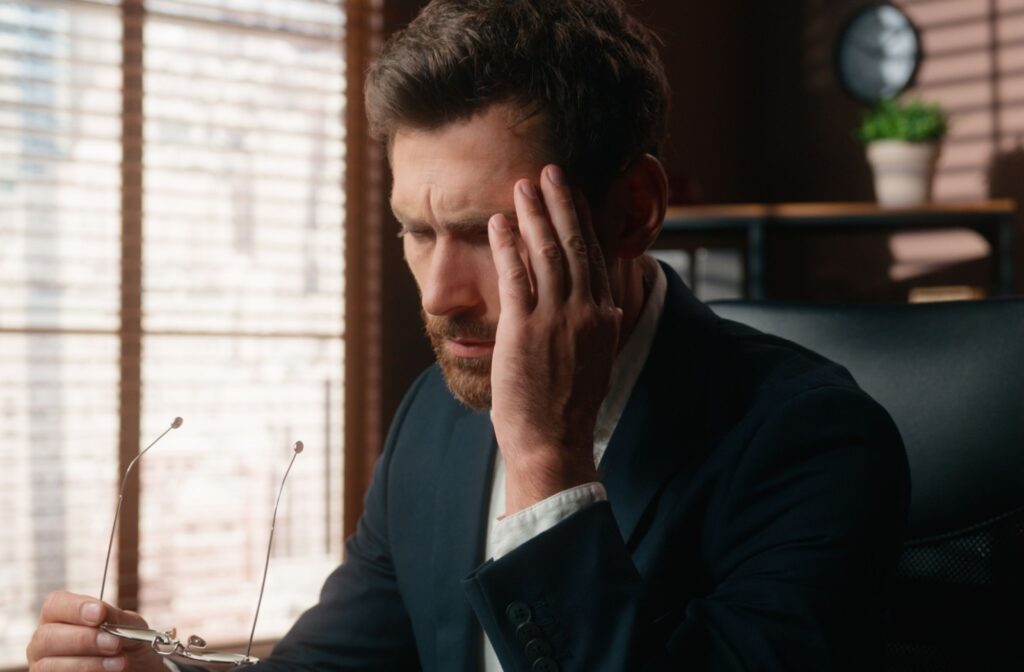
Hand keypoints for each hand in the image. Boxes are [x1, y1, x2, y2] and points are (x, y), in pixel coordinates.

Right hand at [27, 590, 165, 671]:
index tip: (100, 613)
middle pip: (46, 636)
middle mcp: (44, 641)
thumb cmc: (127, 643)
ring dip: (88, 663)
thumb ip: (115, 617)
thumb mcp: (129, 626)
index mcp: (60, 616)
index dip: (75, 608)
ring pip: (49, 664)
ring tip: (121, 662)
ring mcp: (44, 665)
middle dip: (82, 639)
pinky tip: (111, 671)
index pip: (54, 604)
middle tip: (114, 643)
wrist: (136, 668)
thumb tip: (101, 612)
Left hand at [488, 164, 621, 513]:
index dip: (580, 220)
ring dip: (533, 214)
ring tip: (523, 185)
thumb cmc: (569, 408)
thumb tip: (610, 309)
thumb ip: (601, 330)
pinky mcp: (524, 330)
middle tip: (549, 171)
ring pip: (547, 253)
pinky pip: (516, 277)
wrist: (553, 442)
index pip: (594, 256)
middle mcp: (585, 312)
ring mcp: (555, 319)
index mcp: (604, 317)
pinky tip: (498, 222)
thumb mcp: (598, 362)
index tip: (571, 195)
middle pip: (574, 245)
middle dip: (560, 203)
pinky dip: (507, 245)